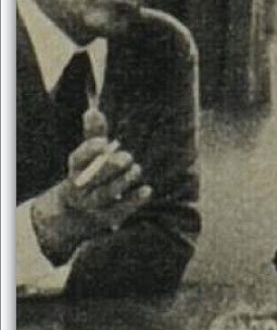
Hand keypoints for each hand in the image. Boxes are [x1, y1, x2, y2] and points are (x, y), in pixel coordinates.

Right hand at [31, 136, 151, 265]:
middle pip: (92, 179)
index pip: (77, 159)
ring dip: (122, 182)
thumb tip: (93, 111)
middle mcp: (80, 188)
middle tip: (127, 156)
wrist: (75, 212)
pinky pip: (119, 210)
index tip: (103, 142)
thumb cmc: (89, 173)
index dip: (89, 151)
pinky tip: (147, 190)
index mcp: (75, 169)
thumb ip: (94, 134)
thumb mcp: (89, 155)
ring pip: (105, 194)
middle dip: (109, 167)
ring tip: (137, 169)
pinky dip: (133, 200)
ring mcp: (92, 205)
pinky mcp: (106, 219)